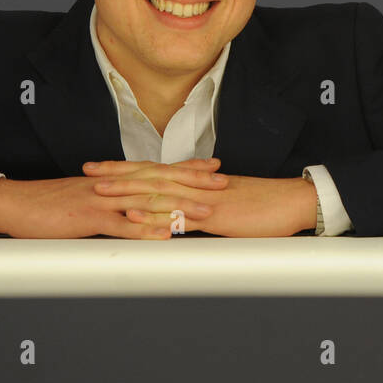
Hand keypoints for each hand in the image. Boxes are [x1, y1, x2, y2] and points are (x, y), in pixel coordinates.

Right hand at [0, 158, 224, 238]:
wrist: (17, 203)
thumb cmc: (53, 204)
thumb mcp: (91, 199)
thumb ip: (117, 201)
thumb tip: (140, 207)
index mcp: (116, 179)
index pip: (159, 169)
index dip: (188, 167)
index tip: (215, 167)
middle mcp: (114, 185)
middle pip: (161, 180)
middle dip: (194, 182)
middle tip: (223, 184)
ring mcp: (103, 200)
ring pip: (147, 200)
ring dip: (178, 206)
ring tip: (205, 212)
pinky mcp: (88, 217)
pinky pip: (119, 223)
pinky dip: (143, 228)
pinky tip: (163, 233)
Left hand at [88, 166, 318, 237]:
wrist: (294, 201)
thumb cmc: (267, 205)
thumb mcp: (231, 202)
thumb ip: (207, 204)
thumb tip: (187, 214)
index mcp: (200, 181)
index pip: (157, 170)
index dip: (128, 167)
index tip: (103, 166)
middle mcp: (198, 185)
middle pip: (150, 175)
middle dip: (117, 172)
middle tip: (88, 169)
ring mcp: (204, 199)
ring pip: (158, 192)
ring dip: (126, 190)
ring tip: (99, 190)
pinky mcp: (214, 216)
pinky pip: (179, 215)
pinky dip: (153, 215)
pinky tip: (134, 216)